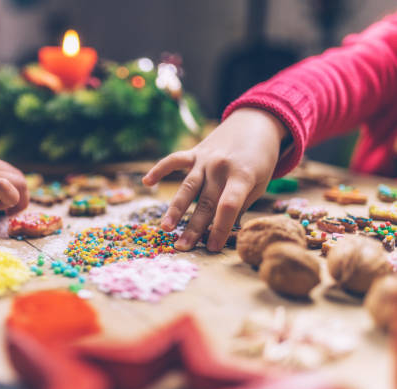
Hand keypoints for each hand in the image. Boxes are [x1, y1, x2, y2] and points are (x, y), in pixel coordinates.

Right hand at [143, 108, 286, 251]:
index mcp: (242, 176)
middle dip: (194, 228)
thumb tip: (223, 229)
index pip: (228, 206)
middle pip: (205, 202)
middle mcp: (221, 168)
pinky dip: (159, 169)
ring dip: (175, 209)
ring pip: (187, 187)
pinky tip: (146, 182)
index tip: (213, 248)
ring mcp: (205, 159)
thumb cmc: (260, 161)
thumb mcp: (259, 184)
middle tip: (182, 247)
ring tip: (165, 228)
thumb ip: (239, 204)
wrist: (256, 123)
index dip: (220, 228)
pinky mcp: (195, 153)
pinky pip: (174, 160)